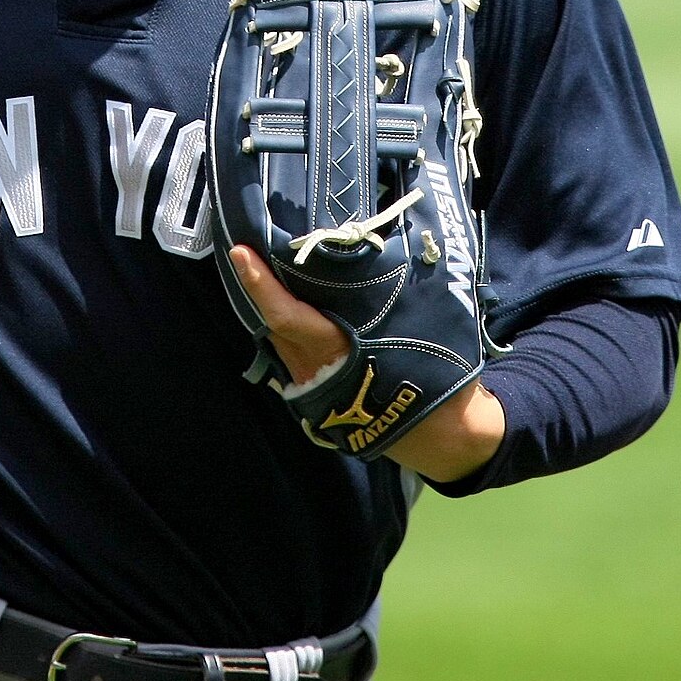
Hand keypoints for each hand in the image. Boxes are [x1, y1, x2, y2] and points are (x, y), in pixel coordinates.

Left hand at [230, 245, 504, 481]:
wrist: (440, 436)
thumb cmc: (432, 378)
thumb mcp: (422, 332)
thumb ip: (393, 301)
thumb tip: (389, 254)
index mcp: (338, 350)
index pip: (285, 315)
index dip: (260, 285)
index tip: (240, 253)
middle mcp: (313, 368)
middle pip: (273, 322)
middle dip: (259, 286)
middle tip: (251, 245)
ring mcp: (309, 384)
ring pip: (279, 338)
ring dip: (273, 307)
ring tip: (267, 267)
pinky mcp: (310, 396)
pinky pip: (288, 352)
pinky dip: (287, 328)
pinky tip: (295, 306)